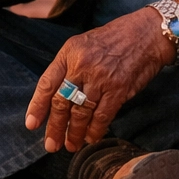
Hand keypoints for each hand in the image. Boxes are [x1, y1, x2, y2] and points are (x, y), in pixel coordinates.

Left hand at [25, 7, 174, 152]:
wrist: (146, 33)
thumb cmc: (115, 38)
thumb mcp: (85, 43)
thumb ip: (70, 66)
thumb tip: (58, 96)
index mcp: (70, 52)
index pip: (47, 83)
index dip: (37, 106)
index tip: (32, 124)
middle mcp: (82, 65)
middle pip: (61, 102)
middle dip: (55, 127)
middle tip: (51, 145)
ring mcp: (100, 78)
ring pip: (80, 113)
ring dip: (74, 133)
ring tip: (71, 145)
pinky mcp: (118, 89)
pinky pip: (102, 116)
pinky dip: (95, 130)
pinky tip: (91, 137)